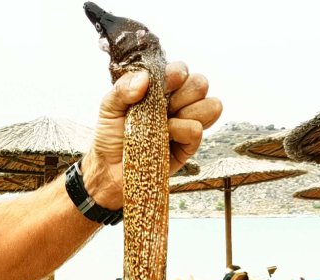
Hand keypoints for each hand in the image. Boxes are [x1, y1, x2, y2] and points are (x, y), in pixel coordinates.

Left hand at [81, 62, 221, 209]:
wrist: (109, 169)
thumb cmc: (110, 136)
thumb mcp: (109, 107)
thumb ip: (123, 88)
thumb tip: (145, 78)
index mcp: (159, 89)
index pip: (180, 71)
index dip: (177, 73)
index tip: (166, 83)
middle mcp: (176, 104)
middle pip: (200, 84)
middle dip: (184, 92)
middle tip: (164, 106)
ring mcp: (184, 125)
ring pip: (210, 106)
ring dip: (189, 110)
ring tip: (167, 123)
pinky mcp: (187, 147)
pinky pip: (197, 130)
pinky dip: (182, 131)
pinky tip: (167, 137)